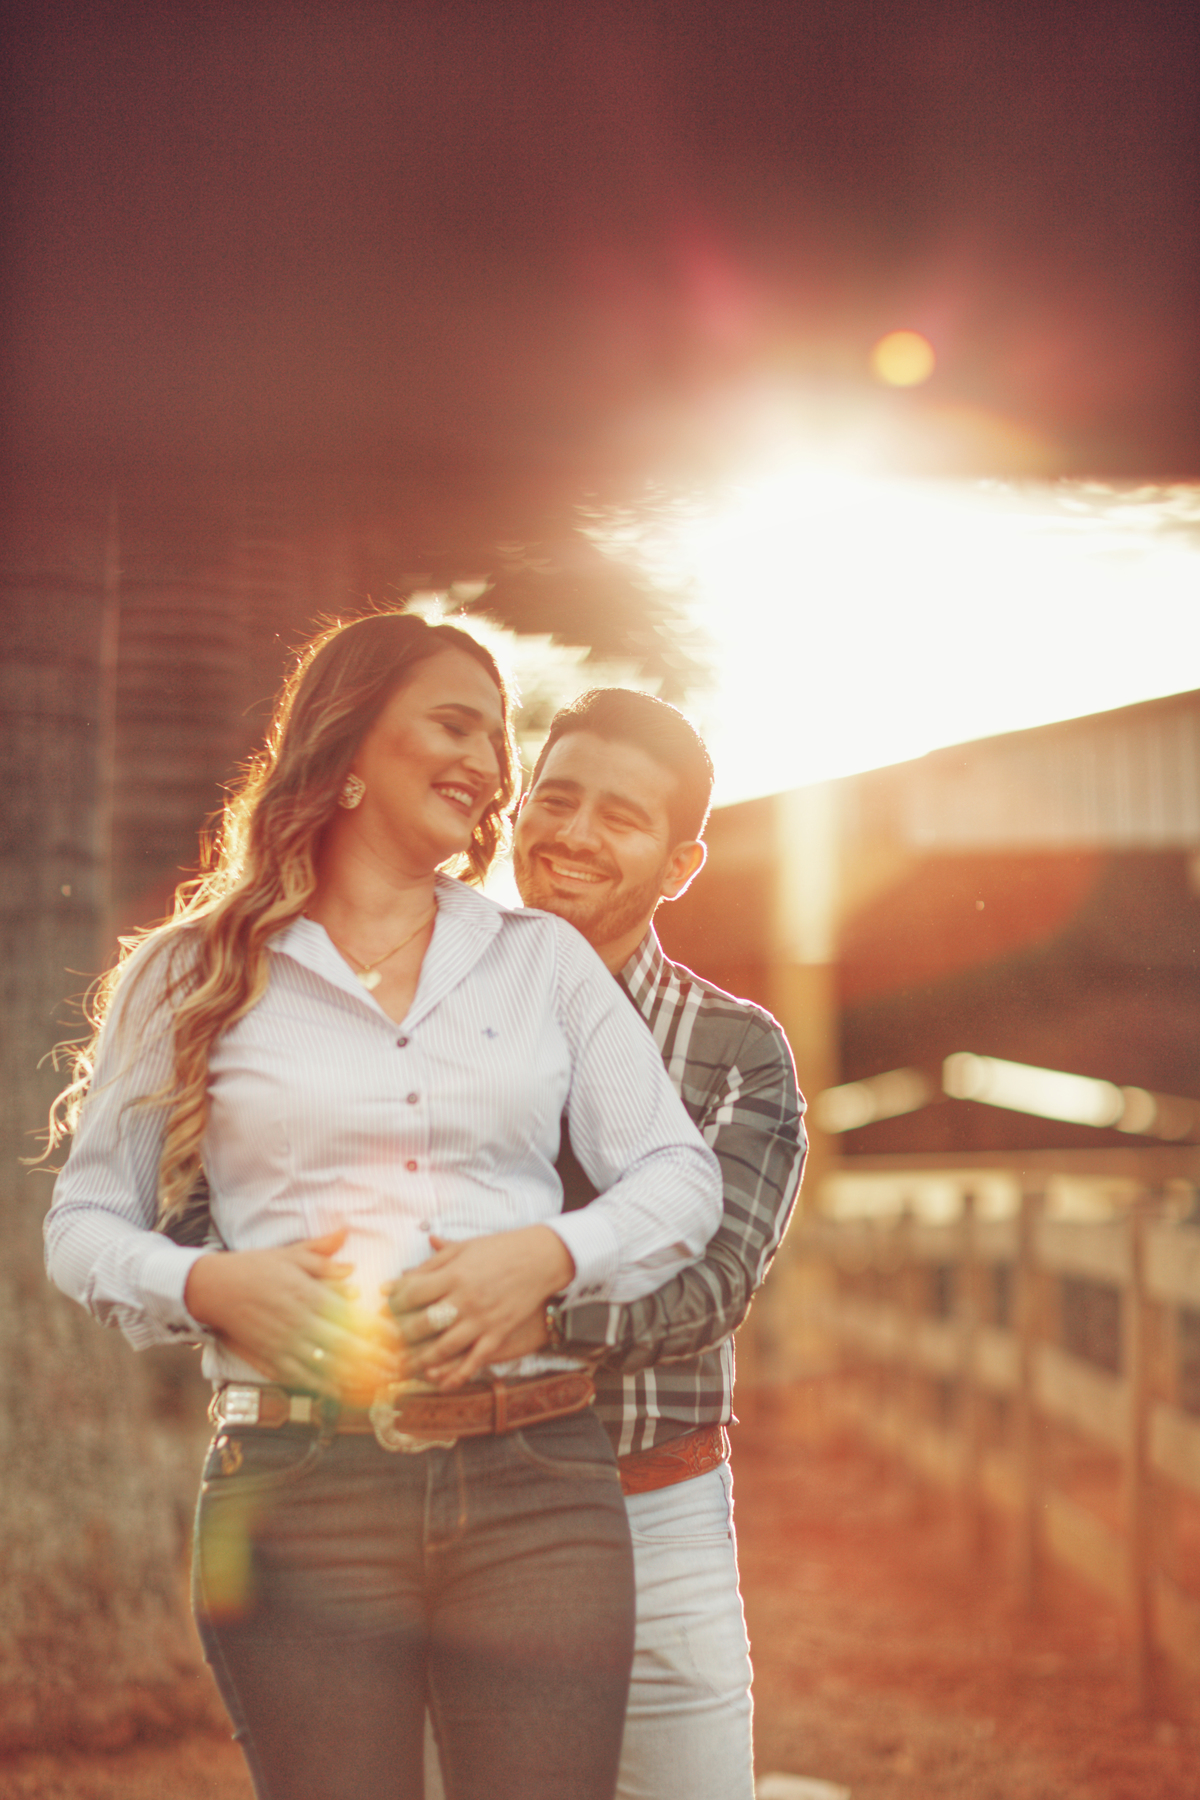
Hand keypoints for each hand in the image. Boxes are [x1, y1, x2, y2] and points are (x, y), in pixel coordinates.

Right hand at [185, 1228, 401, 1395]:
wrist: (214, 1288)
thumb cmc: (255, 1267)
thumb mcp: (290, 1254)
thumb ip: (322, 1255)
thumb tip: (350, 1255)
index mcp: (310, 1294)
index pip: (351, 1316)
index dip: (376, 1330)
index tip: (398, 1338)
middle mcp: (300, 1322)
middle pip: (344, 1345)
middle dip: (373, 1359)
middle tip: (398, 1370)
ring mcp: (285, 1343)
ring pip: (324, 1365)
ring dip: (352, 1377)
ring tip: (378, 1387)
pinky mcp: (269, 1357)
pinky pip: (298, 1376)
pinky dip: (319, 1387)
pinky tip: (338, 1394)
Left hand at [381, 1226, 572, 1388]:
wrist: (540, 1258)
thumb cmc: (499, 1249)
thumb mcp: (464, 1247)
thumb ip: (431, 1263)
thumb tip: (399, 1277)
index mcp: (454, 1274)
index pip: (412, 1293)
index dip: (394, 1303)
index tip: (385, 1309)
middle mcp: (465, 1299)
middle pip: (423, 1324)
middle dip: (402, 1336)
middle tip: (389, 1343)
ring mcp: (483, 1319)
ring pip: (444, 1347)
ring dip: (421, 1360)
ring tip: (404, 1367)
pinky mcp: (498, 1333)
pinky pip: (475, 1360)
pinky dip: (457, 1374)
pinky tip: (441, 1383)